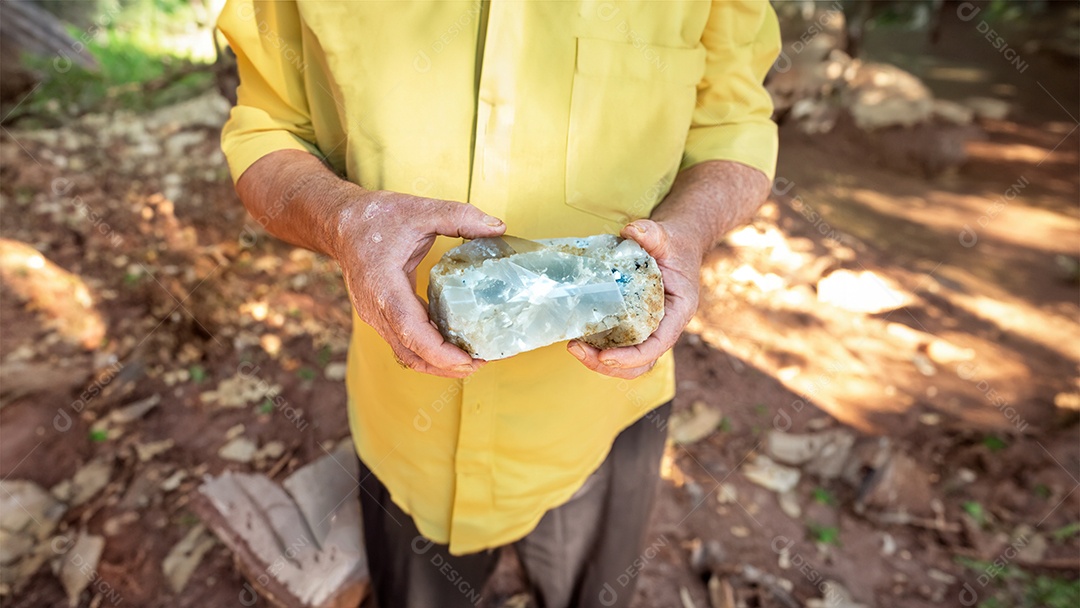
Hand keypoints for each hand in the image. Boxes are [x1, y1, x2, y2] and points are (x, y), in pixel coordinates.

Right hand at [330, 190, 505, 377]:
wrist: (340, 224)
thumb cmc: (375, 217)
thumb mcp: (420, 210)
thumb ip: (459, 216)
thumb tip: (497, 227)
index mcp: (384, 287)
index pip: (411, 331)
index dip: (440, 352)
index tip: (470, 359)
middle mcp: (376, 309)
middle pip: (411, 353)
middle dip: (446, 365)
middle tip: (481, 362)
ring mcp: (376, 316)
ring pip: (407, 353)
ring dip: (437, 362)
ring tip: (471, 359)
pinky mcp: (381, 316)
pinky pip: (405, 341)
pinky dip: (429, 348)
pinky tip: (453, 343)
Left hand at [568, 219, 702, 378]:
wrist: (674, 246)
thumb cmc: (674, 245)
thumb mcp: (666, 237)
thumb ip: (653, 233)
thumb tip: (632, 230)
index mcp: (678, 311)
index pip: (659, 344)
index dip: (633, 356)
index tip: (606, 355)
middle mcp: (665, 326)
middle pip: (641, 363)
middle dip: (609, 365)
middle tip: (578, 349)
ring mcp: (649, 329)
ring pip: (628, 361)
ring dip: (600, 361)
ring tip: (574, 347)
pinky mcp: (633, 325)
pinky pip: (618, 345)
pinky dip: (598, 346)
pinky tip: (577, 335)